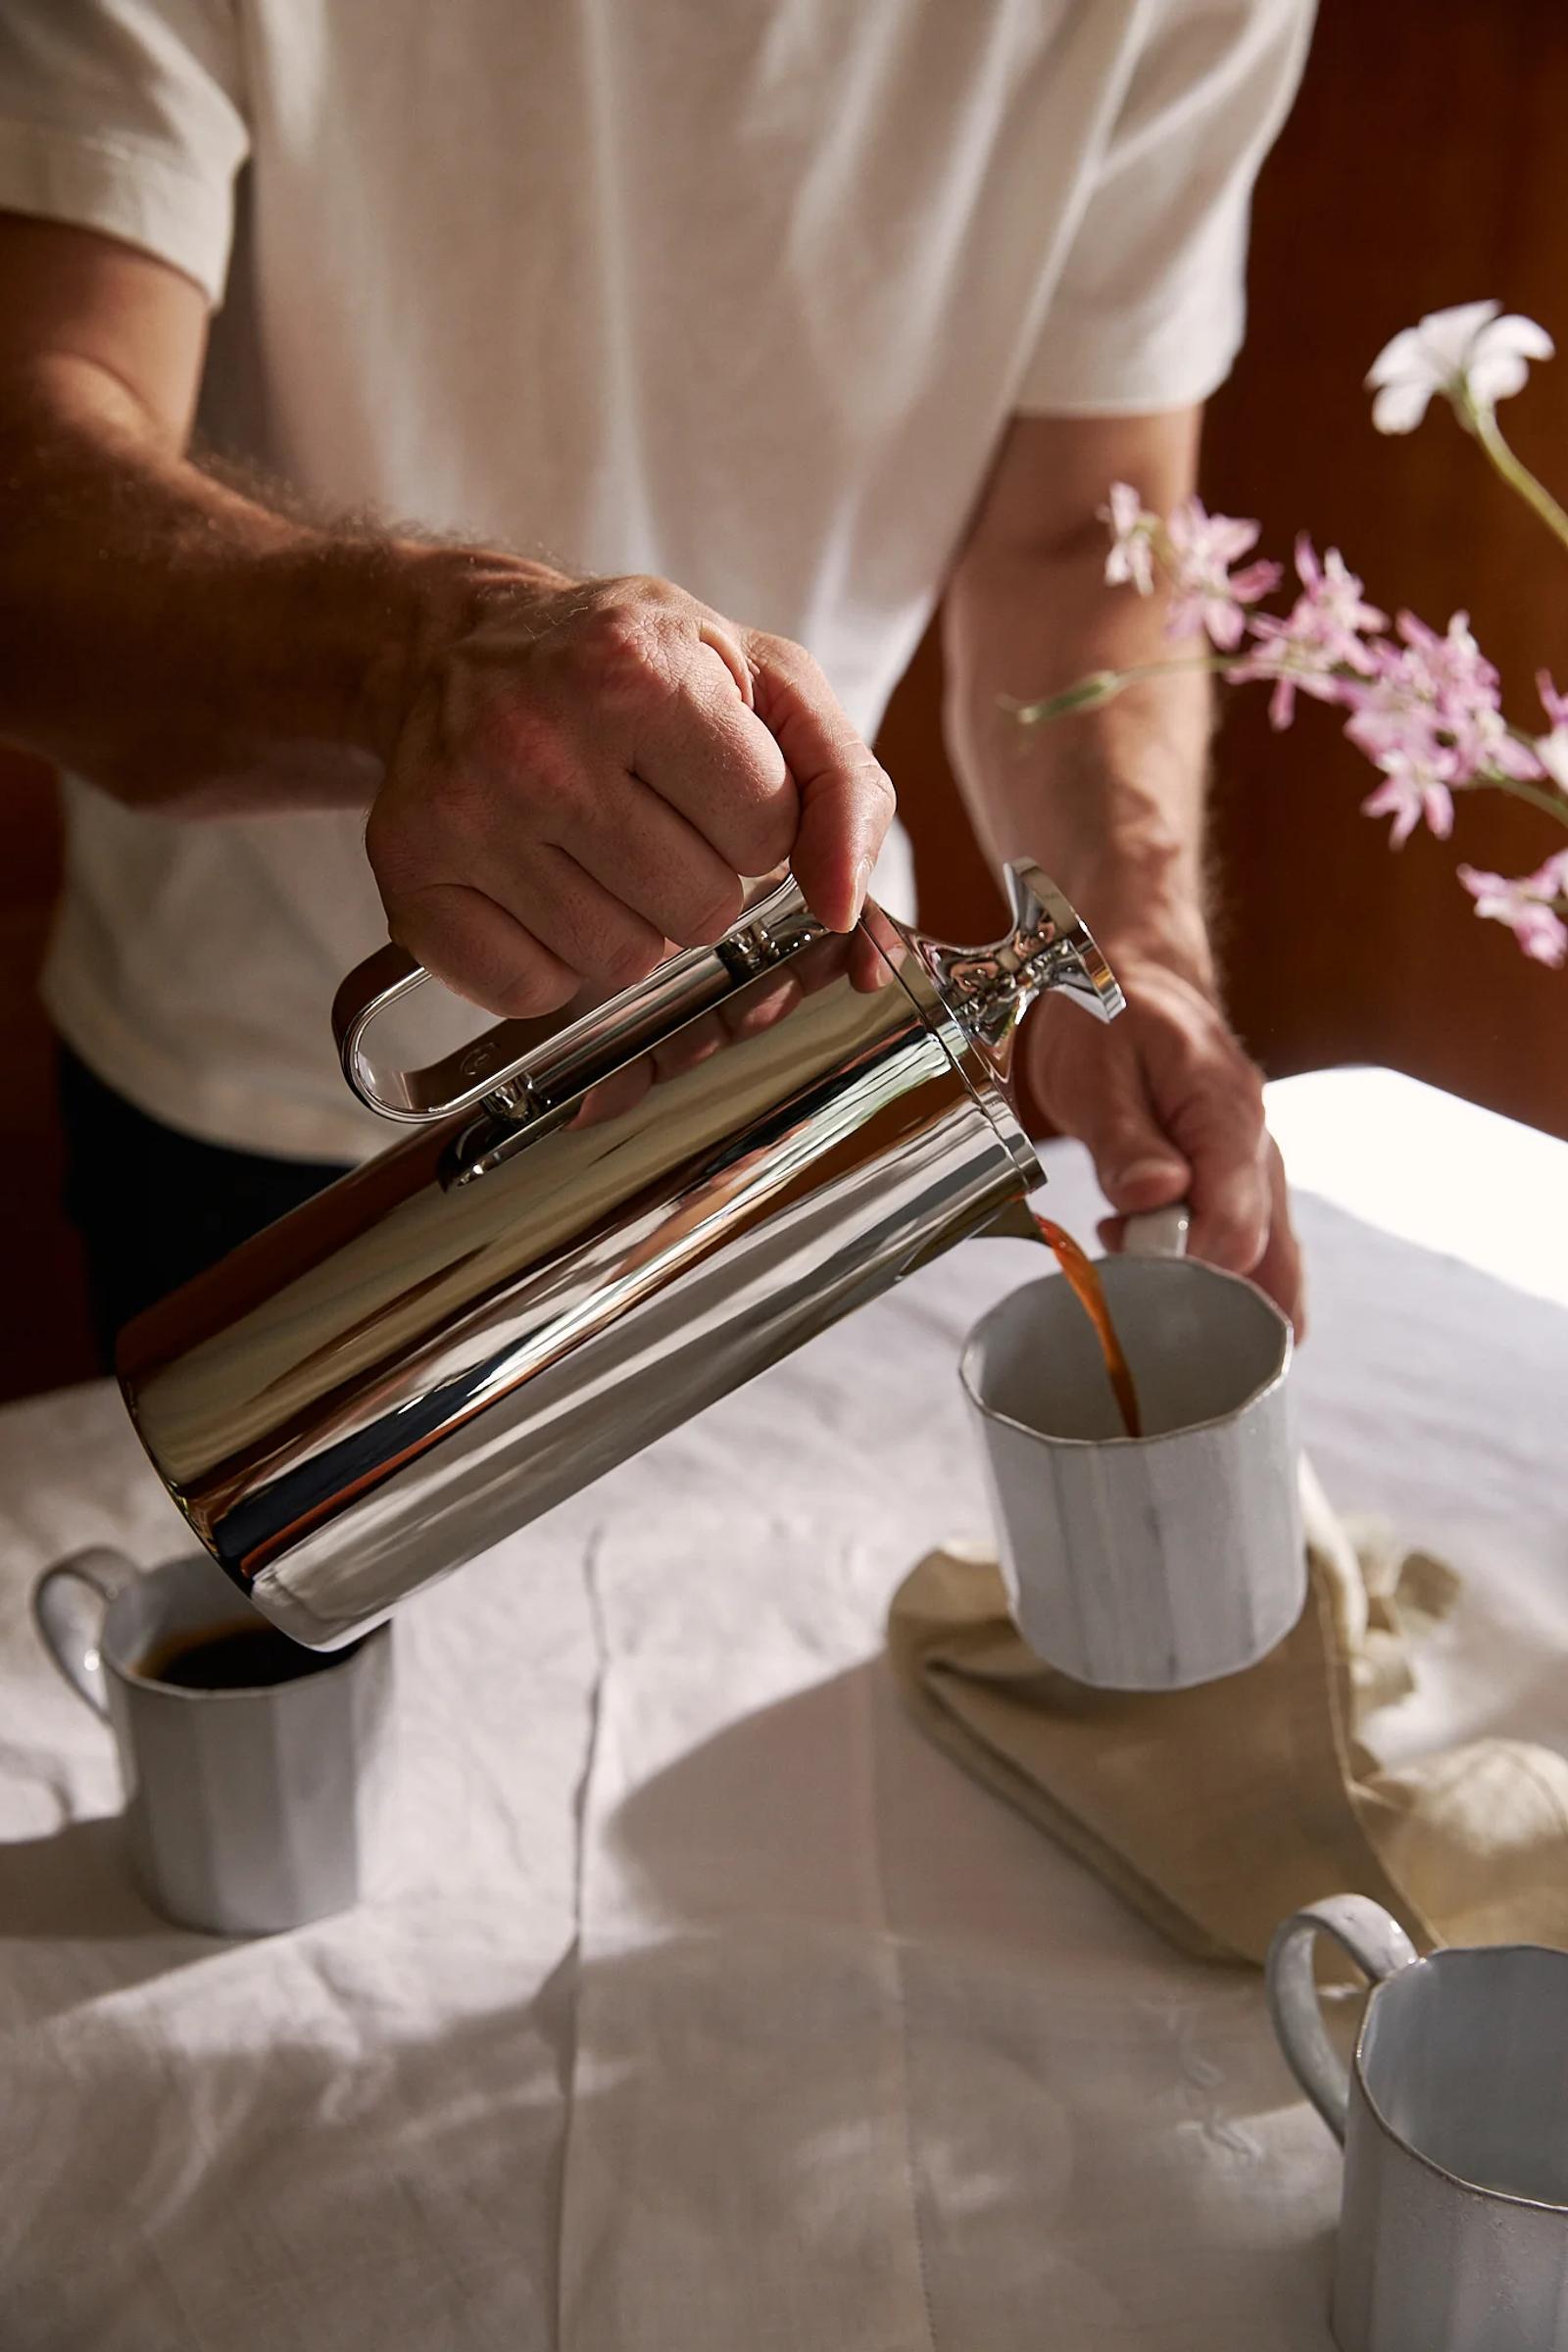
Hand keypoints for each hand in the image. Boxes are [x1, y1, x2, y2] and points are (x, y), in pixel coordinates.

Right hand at [368, 560, 894, 1015]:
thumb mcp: (761, 679)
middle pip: (700, 912)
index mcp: (636, 669)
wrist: (454, 644)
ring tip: (592, 849)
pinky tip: (535, 888)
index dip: (756, 822)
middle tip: (649, 816)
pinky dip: (550, 962)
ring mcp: (463, 813)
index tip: (711, 781)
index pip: (768, 832)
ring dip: (628, 924)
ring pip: (621, 964)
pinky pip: (531, 992)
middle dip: (699, 878)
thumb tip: (841, 907)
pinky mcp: (410, 879)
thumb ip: (841, 783)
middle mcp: (537, 740)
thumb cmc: (624, 666)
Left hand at [1022, 951, 1305, 1329]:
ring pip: (1270, 1265)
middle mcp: (1258, 1149)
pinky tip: (1165, 1285)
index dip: (1185, 1266)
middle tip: (1128, 1288)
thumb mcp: (1094, 1070)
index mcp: (1227, 1114)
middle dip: (1202, 1297)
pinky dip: (1220, 1285)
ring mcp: (1258, 1171)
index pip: (1234, 1226)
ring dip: (1213, 1296)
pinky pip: (1256, 1253)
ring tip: (1141, 1285)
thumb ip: (1124, 1139)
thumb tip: (1157, 1200)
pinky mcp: (1243, 1186)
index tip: (1126, 1269)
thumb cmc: (1105, 1019)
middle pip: (1262, 1259)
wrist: (1129, 978)